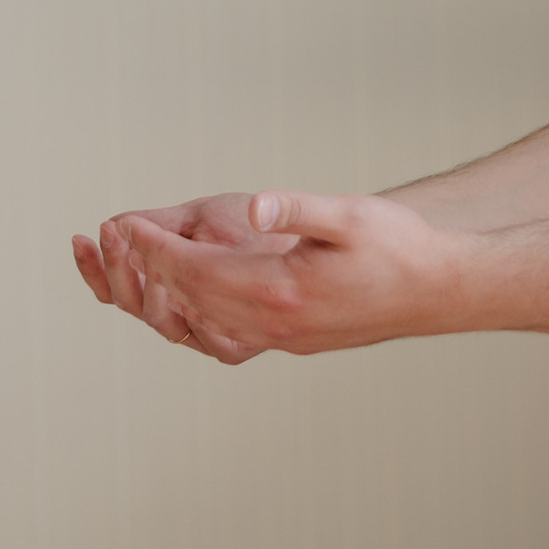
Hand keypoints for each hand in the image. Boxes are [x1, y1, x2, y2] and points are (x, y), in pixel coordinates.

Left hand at [73, 190, 460, 364]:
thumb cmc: (399, 246)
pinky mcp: (290, 341)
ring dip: (161, 294)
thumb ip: (296, 209)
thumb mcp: (349, 215)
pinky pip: (224, 334)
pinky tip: (182, 295)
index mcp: (282, 292)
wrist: (440, 292)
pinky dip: (192, 313)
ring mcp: (281, 339)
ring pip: (201, 322)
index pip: (197, 271)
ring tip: (129, 265)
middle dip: (145, 269)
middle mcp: (274, 325)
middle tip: (108, 240)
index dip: (155, 248)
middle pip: (189, 299)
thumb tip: (253, 207)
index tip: (122, 225)